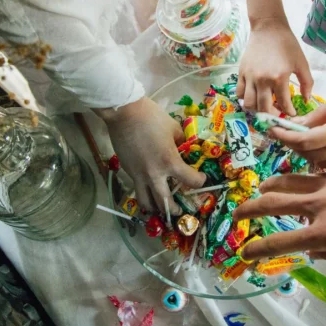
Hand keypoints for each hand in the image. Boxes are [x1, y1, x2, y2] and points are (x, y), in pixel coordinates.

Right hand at [97, 98, 204, 214]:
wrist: (123, 113)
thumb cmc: (151, 118)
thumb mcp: (174, 128)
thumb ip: (181, 142)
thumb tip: (185, 149)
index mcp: (170, 162)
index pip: (190, 181)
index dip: (199, 181)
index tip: (201, 178)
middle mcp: (154, 174)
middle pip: (165, 202)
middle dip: (174, 210)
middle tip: (179, 211)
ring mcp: (138, 175)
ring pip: (146, 202)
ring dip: (155, 208)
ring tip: (159, 208)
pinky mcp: (127, 171)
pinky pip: (136, 189)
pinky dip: (143, 194)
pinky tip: (147, 190)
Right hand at [235, 160, 325, 264]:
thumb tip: (316, 253)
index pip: (282, 242)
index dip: (259, 248)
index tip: (244, 252)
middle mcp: (320, 207)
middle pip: (273, 204)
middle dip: (250, 209)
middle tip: (237, 215)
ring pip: (286, 183)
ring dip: (268, 187)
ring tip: (259, 190)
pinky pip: (307, 176)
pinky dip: (293, 180)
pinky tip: (293, 182)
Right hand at [238, 18, 312, 115]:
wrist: (268, 28)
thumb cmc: (287, 44)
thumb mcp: (302, 63)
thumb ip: (307, 83)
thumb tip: (306, 100)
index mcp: (279, 78)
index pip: (284, 104)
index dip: (289, 112)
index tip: (292, 113)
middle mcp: (262, 80)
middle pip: (264, 109)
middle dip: (273, 115)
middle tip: (278, 113)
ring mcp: (250, 77)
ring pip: (249, 104)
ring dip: (257, 110)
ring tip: (264, 107)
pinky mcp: (242, 73)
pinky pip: (239, 93)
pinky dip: (245, 99)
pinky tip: (254, 97)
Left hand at [269, 75, 325, 167]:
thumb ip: (319, 115)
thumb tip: (295, 125)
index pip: (307, 142)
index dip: (286, 137)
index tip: (272, 130)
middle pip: (312, 156)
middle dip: (293, 146)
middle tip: (282, 133)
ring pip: (324, 162)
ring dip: (308, 152)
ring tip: (298, 138)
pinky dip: (324, 153)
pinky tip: (320, 142)